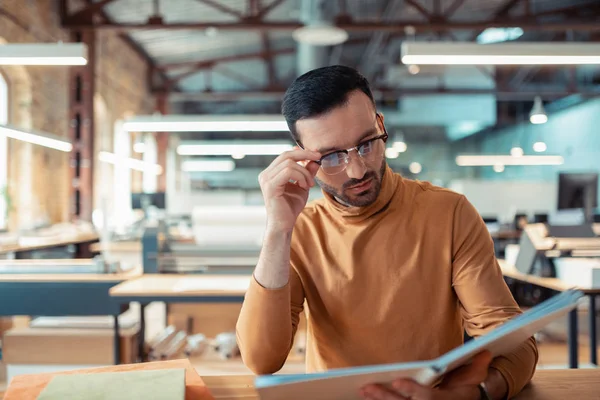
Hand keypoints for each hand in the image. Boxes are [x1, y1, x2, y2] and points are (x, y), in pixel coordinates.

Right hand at [258, 147, 320, 232]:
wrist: (283, 225)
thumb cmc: (290, 208)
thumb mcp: (302, 186)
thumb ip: (307, 173)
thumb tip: (315, 160)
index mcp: (271, 173)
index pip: (286, 155)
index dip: (302, 152)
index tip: (316, 154)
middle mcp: (266, 174)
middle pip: (286, 155)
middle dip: (305, 154)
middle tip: (318, 158)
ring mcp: (266, 179)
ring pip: (289, 163)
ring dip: (304, 172)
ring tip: (309, 184)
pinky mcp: (270, 186)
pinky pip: (288, 172)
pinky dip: (300, 177)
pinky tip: (304, 186)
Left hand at [359, 351, 491, 399]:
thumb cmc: (466, 389)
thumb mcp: (475, 377)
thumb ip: (477, 366)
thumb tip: (485, 351)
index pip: (428, 398)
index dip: (412, 391)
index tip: (397, 382)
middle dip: (385, 398)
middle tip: (367, 387)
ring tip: (363, 391)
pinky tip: (369, 397)